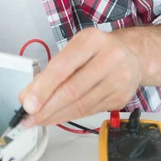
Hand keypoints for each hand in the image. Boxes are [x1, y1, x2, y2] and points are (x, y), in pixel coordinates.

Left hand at [18, 27, 141, 126]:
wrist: (132, 54)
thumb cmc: (98, 49)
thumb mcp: (76, 46)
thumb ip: (54, 68)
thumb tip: (29, 94)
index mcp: (92, 40)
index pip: (63, 66)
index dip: (43, 87)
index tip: (27, 102)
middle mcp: (109, 58)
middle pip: (72, 89)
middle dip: (46, 107)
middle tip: (28, 116)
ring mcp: (118, 80)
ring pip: (81, 105)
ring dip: (55, 116)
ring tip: (38, 119)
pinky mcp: (121, 99)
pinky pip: (89, 111)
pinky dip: (69, 116)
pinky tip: (56, 117)